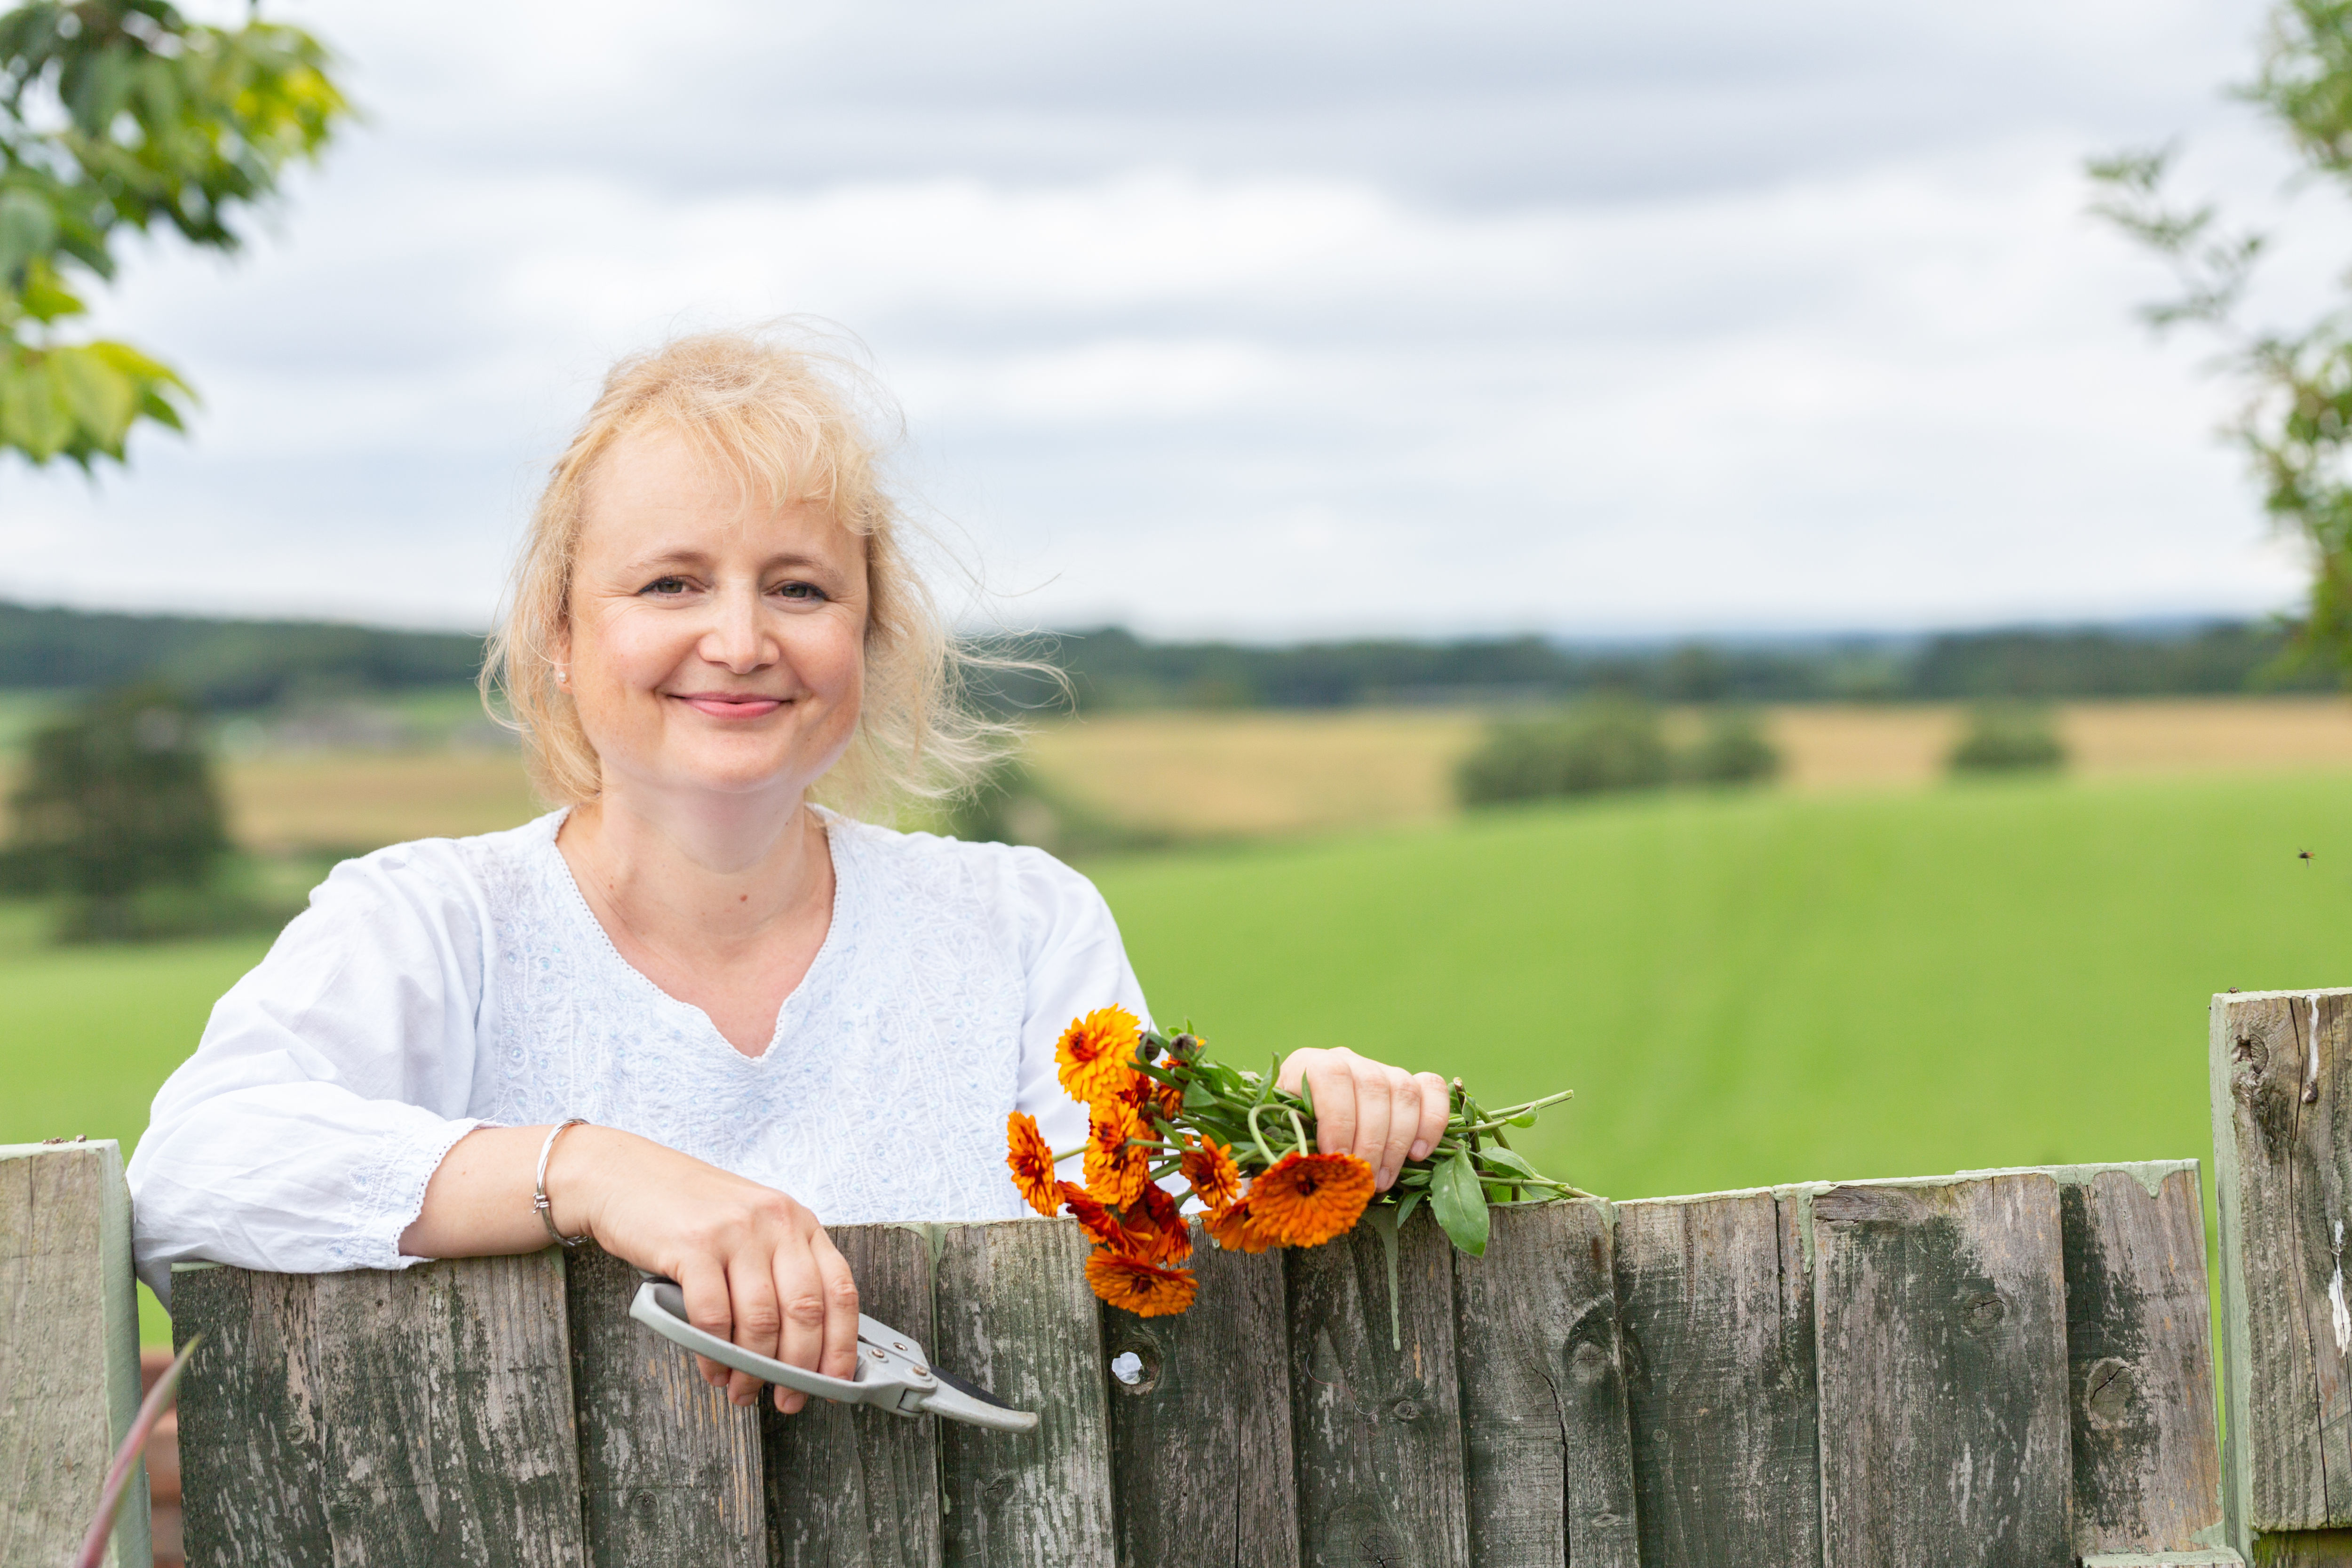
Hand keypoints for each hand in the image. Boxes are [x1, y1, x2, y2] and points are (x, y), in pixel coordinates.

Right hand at [554, 1127, 857, 1413]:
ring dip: (753, 1369)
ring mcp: (735, 1232)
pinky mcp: (693, 1246)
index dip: (842, 1344)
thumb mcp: (752, 1228)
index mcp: (798, 1222)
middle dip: (800, 1368)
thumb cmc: (691, 1210)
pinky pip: (713, 1317)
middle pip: (805, 1311)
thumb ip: (779, 1272)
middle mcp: (775, 1223)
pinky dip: (715, 1354)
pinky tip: (713, 1368)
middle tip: (788, 1398)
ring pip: (760, 1321)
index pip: (840, 1290)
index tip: (836, 1382)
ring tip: (742, 1389)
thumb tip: (803, 1347)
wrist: (627, 1175)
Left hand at [1276, 1047, 1449, 1192]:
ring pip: (1403, 1091)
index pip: (1331, 1076)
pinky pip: (1431, 1090)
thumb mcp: (1278, 1139)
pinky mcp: (1408, 1085)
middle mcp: (1347, 1060)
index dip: (1338, 1117)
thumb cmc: (1287, 1140)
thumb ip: (1288, 1149)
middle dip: (1371, 1141)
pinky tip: (1418, 1153)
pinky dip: (1432, 1122)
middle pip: (1372, 1087)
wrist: (1301, 1130)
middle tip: (1364, 1181)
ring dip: (1397, 1143)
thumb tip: (1311, 1171)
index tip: (1337, 1156)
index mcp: (1308, 1065)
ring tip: (1382, 1181)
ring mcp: (1381, 1070)